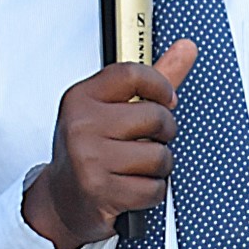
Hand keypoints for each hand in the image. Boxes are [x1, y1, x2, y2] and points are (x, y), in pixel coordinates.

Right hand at [22, 40, 197, 248]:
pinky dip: (152, 192)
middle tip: (147, 141)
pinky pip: (153, 188)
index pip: (133, 74)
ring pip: (159, 155)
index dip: (160, 87)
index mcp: (82, 98)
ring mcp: (88, 158)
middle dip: (163, 133)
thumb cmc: (91, 150)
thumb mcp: (111, 110)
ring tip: (137, 168)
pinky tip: (132, 188)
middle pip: (155, 117)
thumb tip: (186, 48)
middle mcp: (81, 124)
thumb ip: (151, 80)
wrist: (62, 200)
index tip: (166, 100)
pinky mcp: (100, 190)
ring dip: (159, 167)